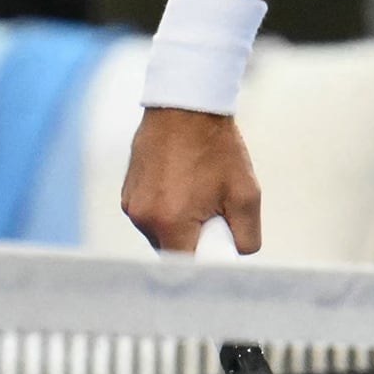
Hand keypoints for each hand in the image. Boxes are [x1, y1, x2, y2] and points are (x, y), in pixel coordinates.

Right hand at [122, 106, 265, 253]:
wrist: (186, 106)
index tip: (221, 250)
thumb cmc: (218, 149)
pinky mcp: (127, 192)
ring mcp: (131, 205)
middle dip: (196, 241)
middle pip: (173, 252)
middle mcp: (143, 218)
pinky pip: (150, 215)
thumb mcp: (246, 195)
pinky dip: (167, 209)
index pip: (187, 267)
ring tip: (199, 190)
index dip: (207, 263)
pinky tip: (183, 183)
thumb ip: (246, 236)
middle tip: (215, 212)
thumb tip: (238, 256)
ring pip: (161, 234)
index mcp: (170, 223)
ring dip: (180, 225)